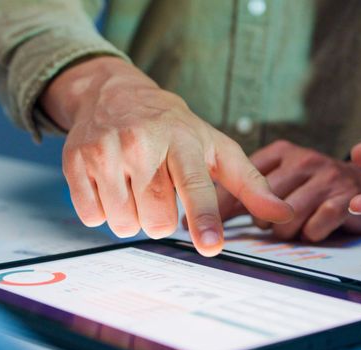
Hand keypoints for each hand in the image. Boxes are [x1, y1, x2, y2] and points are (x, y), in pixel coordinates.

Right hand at [41, 57, 291, 255]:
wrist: (113, 93)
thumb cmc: (173, 128)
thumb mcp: (215, 147)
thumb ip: (250, 184)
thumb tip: (285, 215)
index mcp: (181, 141)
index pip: (194, 186)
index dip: (203, 219)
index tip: (211, 245)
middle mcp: (141, 144)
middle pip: (155, 219)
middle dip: (160, 218)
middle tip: (158, 189)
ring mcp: (104, 152)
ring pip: (123, 223)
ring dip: (132, 216)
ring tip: (134, 185)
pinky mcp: (75, 162)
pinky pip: (92, 217)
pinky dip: (103, 210)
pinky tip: (110, 183)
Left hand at [205, 140, 360, 241]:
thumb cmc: (310, 187)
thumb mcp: (279, 180)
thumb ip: (243, 194)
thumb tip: (201, 218)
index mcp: (281, 152)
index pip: (242, 178)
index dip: (226, 205)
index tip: (208, 224)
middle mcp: (303, 160)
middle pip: (264, 203)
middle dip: (261, 222)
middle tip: (267, 226)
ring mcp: (326, 177)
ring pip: (286, 219)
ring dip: (286, 233)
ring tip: (292, 228)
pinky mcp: (345, 199)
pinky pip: (314, 228)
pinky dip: (310, 235)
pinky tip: (314, 228)